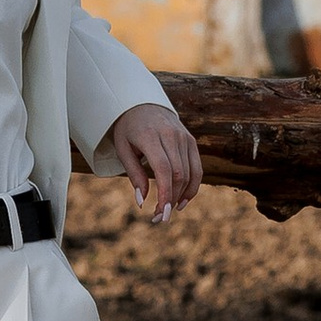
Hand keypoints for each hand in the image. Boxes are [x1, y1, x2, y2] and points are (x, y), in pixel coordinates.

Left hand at [110, 103, 202, 223]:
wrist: (142, 103)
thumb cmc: (128, 129)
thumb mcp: (123, 149)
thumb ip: (133, 175)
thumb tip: (142, 202)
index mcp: (150, 136)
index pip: (164, 170)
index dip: (165, 194)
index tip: (160, 214)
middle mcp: (171, 135)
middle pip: (178, 174)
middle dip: (171, 199)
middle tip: (159, 217)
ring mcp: (184, 137)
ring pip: (190, 173)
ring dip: (181, 196)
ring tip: (168, 210)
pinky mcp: (191, 140)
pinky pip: (197, 168)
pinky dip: (192, 187)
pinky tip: (182, 200)